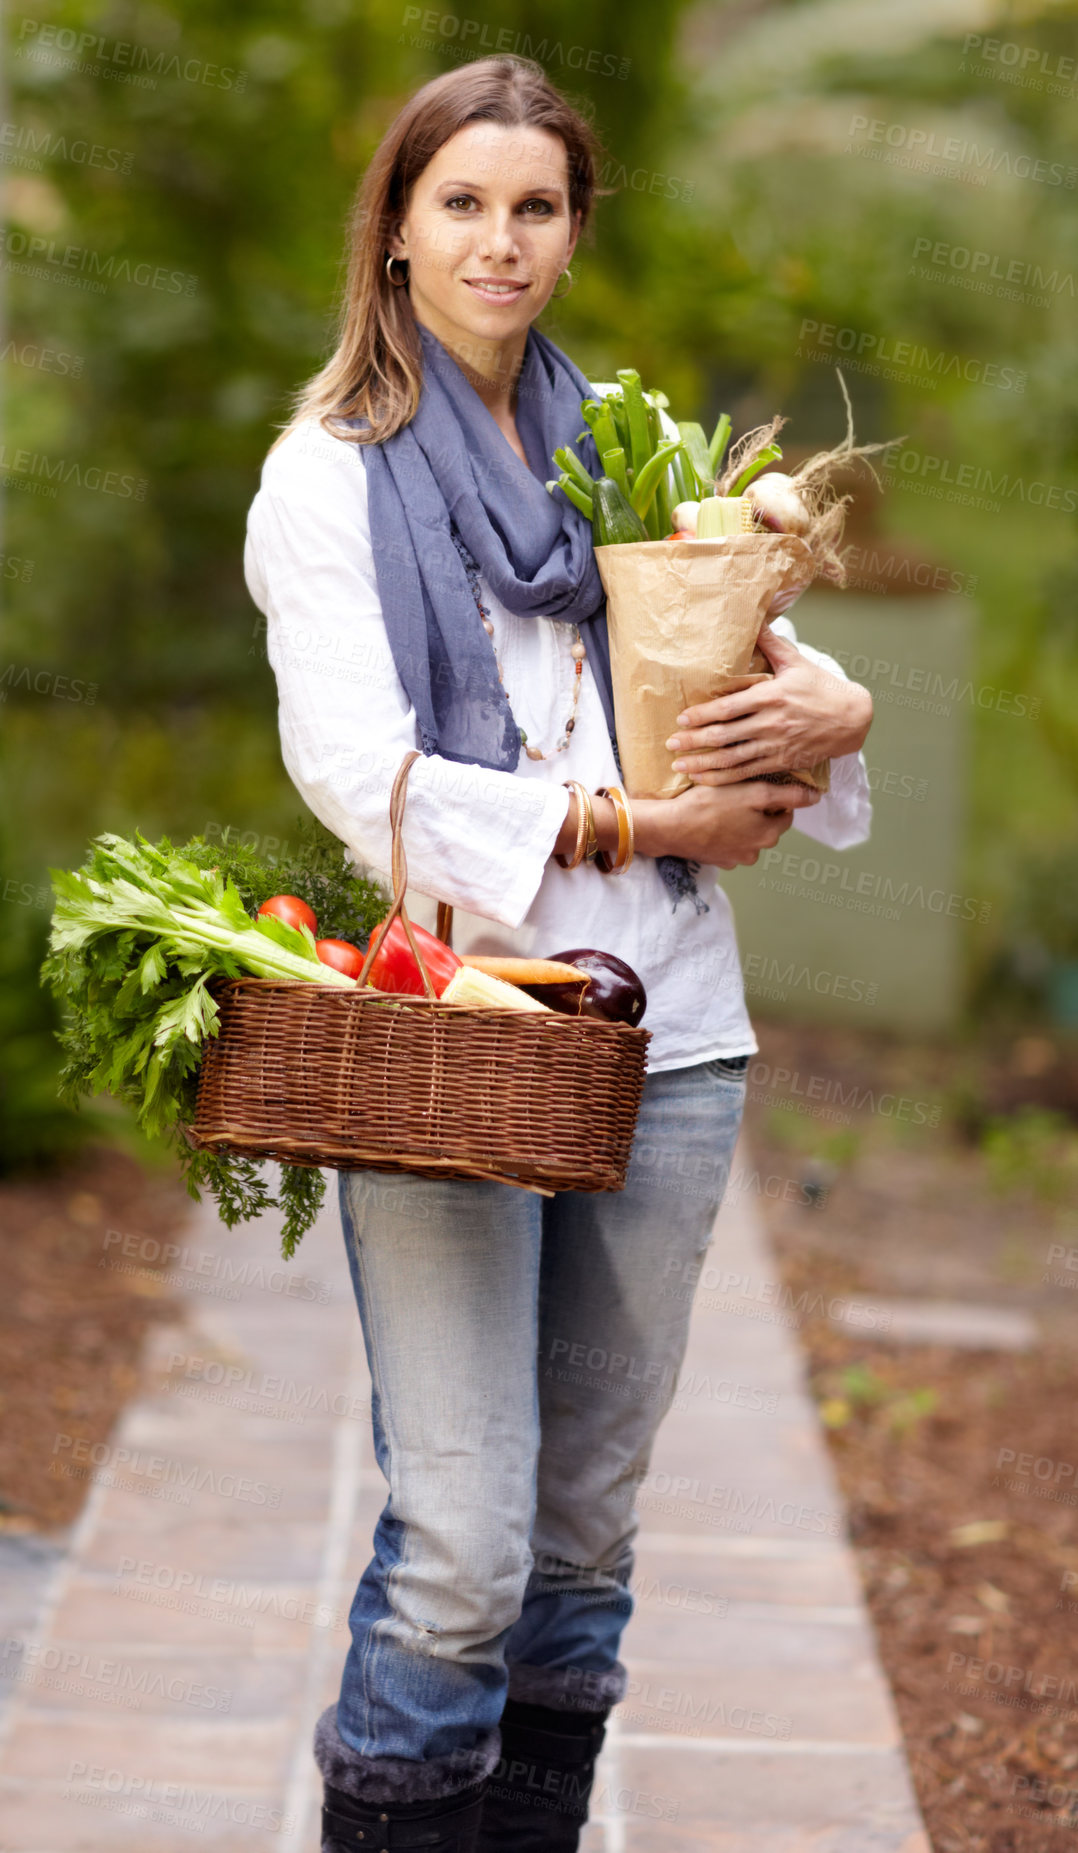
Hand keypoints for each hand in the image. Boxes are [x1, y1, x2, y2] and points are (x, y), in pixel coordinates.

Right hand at [632, 779, 822, 869]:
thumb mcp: (752, 792)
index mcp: (769, 834)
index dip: (773, 795)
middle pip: (766, 824)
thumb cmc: (709, 805)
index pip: (785, 812)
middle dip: (755, 810)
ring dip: (738, 821)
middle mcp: (756, 851)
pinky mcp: (715, 860)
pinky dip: (722, 831)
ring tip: (720, 805)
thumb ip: (786, 795)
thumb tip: (815, 797)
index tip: (756, 784)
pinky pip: (727, 842)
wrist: (669, 827)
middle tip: (736, 792)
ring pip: (746, 834)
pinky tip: (709, 819)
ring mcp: (734, 858)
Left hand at [664, 624, 872, 784]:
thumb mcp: (797, 662)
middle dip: (694, 741)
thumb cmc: (822, 688)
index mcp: (771, 696)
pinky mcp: (782, 761)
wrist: (852, 718)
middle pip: (724, 735)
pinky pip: (747, 773)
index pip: (728, 708)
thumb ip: (771, 644)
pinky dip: (724, 778)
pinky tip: (705, 779)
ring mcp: (776, 745)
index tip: (681, 719)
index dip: (702, 714)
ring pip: (732, 758)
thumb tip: (754, 619)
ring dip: (703, 764)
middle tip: (670, 744)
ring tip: (679, 766)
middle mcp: (771, 723)